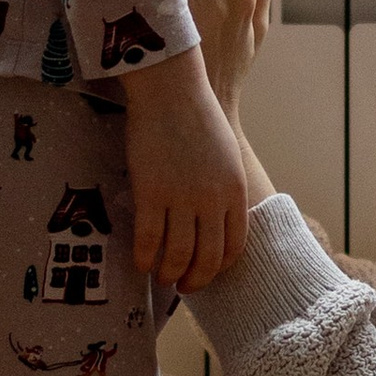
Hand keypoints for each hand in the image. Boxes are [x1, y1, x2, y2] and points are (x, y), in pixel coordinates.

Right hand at [117, 38, 252, 292]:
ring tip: (161, 278)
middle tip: (184, 287)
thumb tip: (215, 219)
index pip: (234, 246)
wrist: (170, 88)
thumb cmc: (197, 117)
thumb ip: (225, 188)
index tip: (207, 273)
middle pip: (208, 258)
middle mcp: (212, 200)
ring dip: (169, 274)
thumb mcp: (227, 155)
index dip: (220, 267)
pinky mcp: (150, 192)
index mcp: (235, 191)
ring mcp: (181, 198)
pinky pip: (148, 239)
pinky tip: (140, 262)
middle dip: (196, 280)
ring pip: (177, 255)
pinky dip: (144, 257)